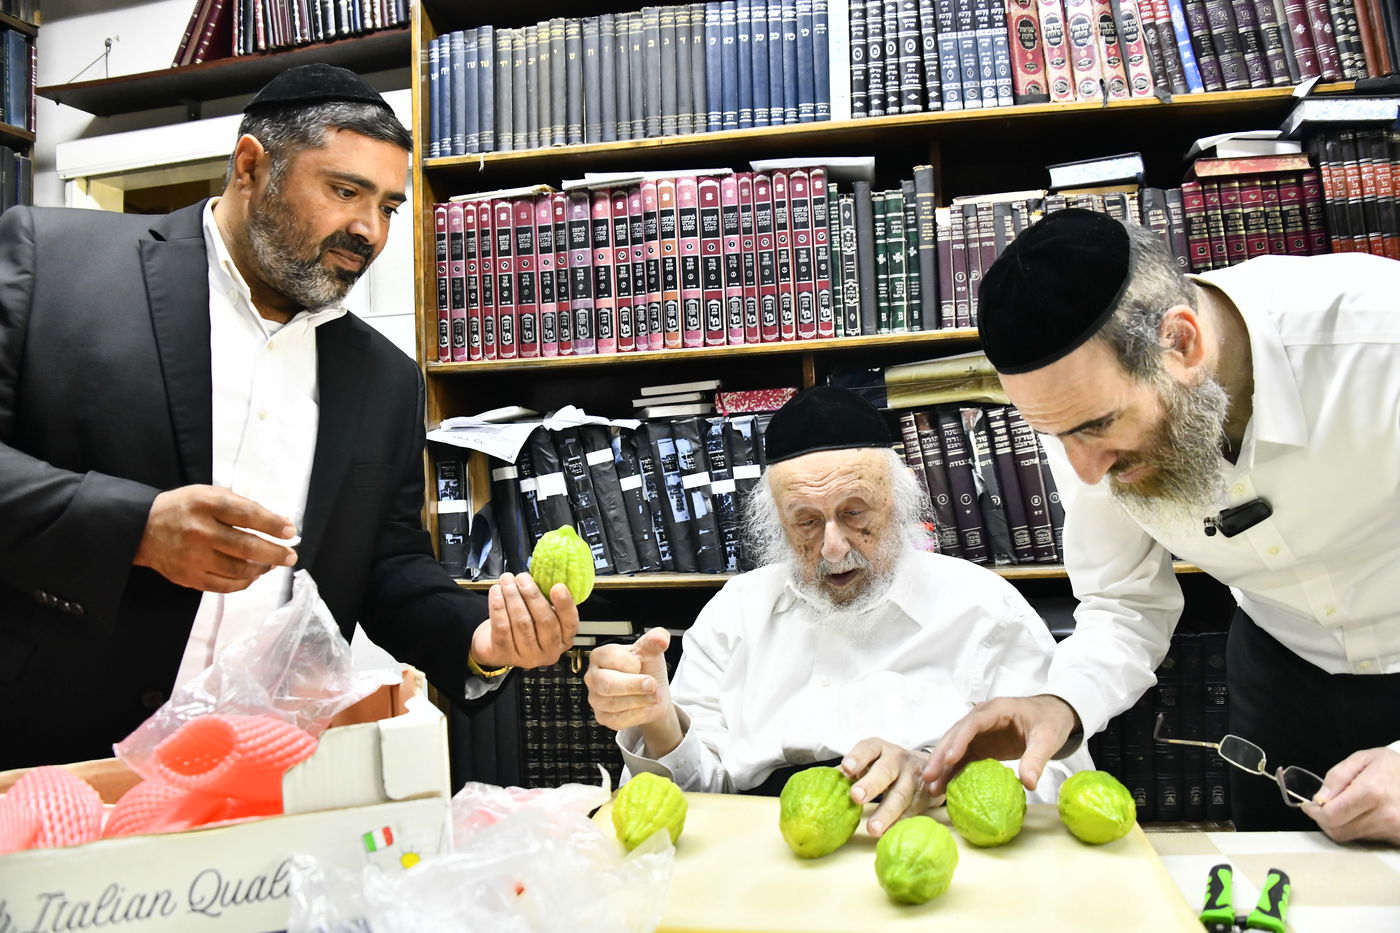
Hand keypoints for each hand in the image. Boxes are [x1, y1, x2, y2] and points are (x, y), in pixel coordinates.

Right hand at [133, 485, 296, 592]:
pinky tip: (252, 575)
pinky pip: (225, 586)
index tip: (290, 531)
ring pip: (239, 570)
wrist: (143, 528)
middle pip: (247, 547)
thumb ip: (243, 506)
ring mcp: (193, 557)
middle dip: (275, 553)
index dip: (273, 524)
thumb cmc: (186, 508)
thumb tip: (280, 522)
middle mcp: (199, 531)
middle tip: (291, 556)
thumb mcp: (210, 494)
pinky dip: (244, 582)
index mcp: (206, 504)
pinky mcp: (188, 577)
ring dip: (262, 568)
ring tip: (270, 564)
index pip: (247, 515)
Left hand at [471, 572, 578, 668]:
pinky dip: (498, 606)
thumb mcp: (541, 613)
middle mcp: (549, 652)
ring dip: (513, 597)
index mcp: (564, 639)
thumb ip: (547, 600)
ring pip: (521, 623)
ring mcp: (527, 657)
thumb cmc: (525, 624)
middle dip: (532, 595)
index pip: (570, 623)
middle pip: (544, 621)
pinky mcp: (505, 654)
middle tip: (523, 578)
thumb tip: (546, 575)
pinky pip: (502, 628)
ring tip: (507, 580)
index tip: (558, 587)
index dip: (565, 605)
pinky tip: (496, 592)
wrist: (498, 645)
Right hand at [584, 628, 681, 756]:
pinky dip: (637, 714)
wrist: (652, 692)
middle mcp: (594, 677)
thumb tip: (661, 638)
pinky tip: (646, 707)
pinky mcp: (602, 717)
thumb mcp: (651, 652)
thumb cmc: (646, 669)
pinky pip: (617, 720)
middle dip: (634, 685)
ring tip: (654, 696)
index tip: (641, 664)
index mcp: (600, 656)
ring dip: (639, 701)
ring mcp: (596, 698)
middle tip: (652, 684)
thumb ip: (655, 640)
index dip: (630, 662)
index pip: (610, 658)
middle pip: (607, 684)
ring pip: (613, 704)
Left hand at [840, 738, 933, 837]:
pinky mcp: (924, 797)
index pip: (868, 749)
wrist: (927, 768)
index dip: (858, 757)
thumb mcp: (870, 760)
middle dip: (871, 784)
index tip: (847, 768)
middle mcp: (898, 760)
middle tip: (856, 797)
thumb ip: (851, 770)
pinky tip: (888, 833)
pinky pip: (912, 811)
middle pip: (885, 771)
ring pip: (901, 795)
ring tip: (873, 829)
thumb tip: (824, 785)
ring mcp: (913, 778)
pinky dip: (899, 823)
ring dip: (887, 813)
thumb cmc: (886, 765)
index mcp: (880, 749)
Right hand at [922, 695, 1080, 796]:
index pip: (972, 724)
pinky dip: (954, 771)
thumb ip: (1037, 759)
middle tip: (929, 776)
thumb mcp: (1048, 738)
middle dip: (941, 755)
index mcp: (997, 710)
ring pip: (955, 747)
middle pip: (955, 735)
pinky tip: (946, 787)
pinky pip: (964, 758)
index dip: (959, 740)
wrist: (1054, 716)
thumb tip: (1028, 784)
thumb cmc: (1050, 721)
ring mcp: (980, 732)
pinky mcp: (982, 745)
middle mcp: (982, 718)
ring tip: (932, 787)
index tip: (950, 759)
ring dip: (943, 766)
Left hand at [1302, 747, 1399, 843]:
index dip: (1313, 812)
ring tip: (1344, 807)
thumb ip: (1338, 776)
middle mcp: (1384, 815)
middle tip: (1320, 808)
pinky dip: (1356, 829)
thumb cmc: (1394, 767)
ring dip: (1339, 825)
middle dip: (1323, 820)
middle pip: (1338, 830)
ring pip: (1350, 837)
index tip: (1309, 805)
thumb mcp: (1364, 758)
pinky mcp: (1397, 838)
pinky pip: (1367, 839)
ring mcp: (1393, 829)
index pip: (1331, 814)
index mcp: (1373, 791)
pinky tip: (1361, 814)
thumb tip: (1319, 797)